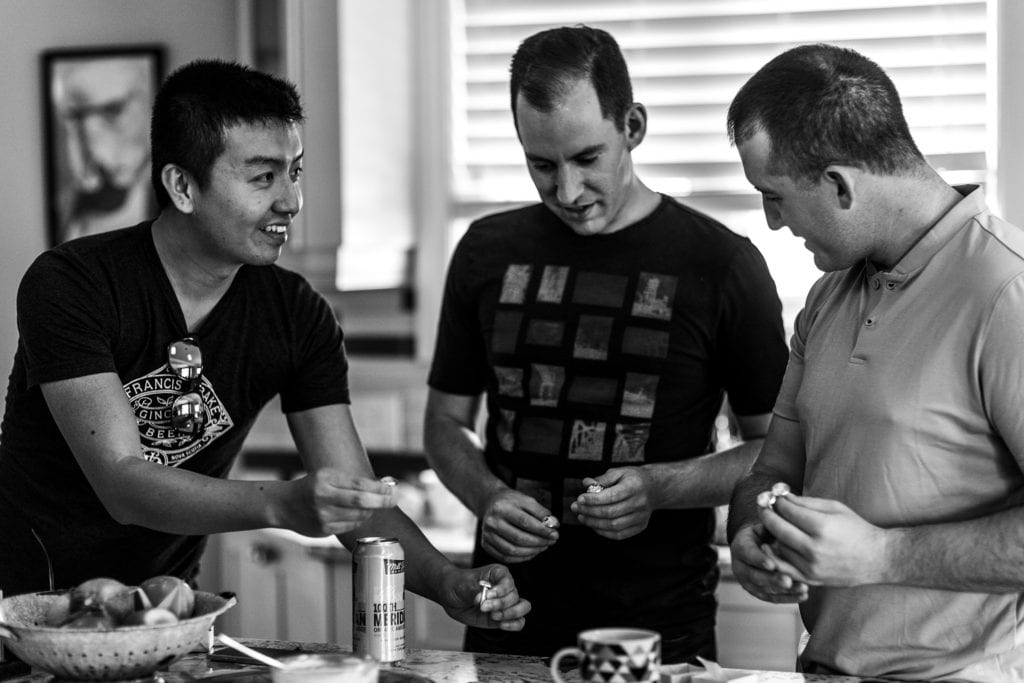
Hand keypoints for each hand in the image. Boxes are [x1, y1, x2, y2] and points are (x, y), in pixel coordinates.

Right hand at [276, 469, 395, 535]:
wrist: (284, 506)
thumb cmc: (312, 487)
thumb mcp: (328, 476)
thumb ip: (353, 481)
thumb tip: (383, 486)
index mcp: (324, 482)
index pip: (359, 485)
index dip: (379, 488)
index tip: (391, 488)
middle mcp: (323, 500)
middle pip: (361, 502)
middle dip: (382, 501)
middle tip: (394, 498)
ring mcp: (323, 518)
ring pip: (358, 516)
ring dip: (370, 510)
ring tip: (372, 504)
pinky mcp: (324, 531)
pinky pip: (350, 526)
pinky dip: (358, 519)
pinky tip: (356, 513)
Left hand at [436, 564, 530, 630]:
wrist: (451, 596)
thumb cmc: (458, 585)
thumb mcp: (463, 585)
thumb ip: (474, 591)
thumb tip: (482, 599)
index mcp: (499, 573)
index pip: (508, 582)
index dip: (500, 591)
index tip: (486, 596)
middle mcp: (506, 587)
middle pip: (515, 596)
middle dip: (500, 604)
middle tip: (483, 607)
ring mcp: (506, 602)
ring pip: (523, 607)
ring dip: (510, 614)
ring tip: (493, 617)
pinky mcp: (503, 616)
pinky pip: (519, 621)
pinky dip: (514, 624)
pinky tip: (501, 625)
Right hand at [479, 489, 557, 562]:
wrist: (491, 502)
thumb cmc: (511, 502)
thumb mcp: (526, 500)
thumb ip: (541, 512)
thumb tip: (553, 526)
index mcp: (502, 507)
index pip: (525, 522)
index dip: (542, 530)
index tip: (555, 534)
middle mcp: (492, 522)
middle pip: (518, 538)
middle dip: (539, 542)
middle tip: (551, 541)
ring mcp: (487, 534)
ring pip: (512, 550)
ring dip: (532, 552)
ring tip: (543, 546)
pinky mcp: (486, 544)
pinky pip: (505, 557)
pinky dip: (521, 558)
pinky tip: (532, 552)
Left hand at [570, 469, 652, 539]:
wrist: (655, 489)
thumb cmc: (633, 479)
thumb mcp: (619, 472)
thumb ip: (602, 479)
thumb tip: (586, 483)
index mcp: (635, 486)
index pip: (612, 496)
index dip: (594, 499)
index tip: (579, 498)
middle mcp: (640, 503)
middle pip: (611, 512)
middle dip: (589, 511)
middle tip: (575, 507)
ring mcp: (641, 517)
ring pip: (614, 526)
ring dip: (593, 523)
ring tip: (581, 516)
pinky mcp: (640, 527)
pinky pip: (619, 534)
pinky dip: (603, 532)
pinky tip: (593, 524)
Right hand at [729, 522, 808, 603]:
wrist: (756, 544)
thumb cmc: (764, 532)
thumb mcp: (764, 524)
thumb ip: (770, 523)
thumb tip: (778, 513)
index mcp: (740, 546)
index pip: (747, 554)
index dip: (759, 559)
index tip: (772, 563)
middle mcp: (740, 566)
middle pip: (755, 576)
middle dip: (772, 579)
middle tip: (788, 581)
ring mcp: (748, 581)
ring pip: (765, 589)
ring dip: (784, 591)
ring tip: (802, 588)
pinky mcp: (758, 591)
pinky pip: (772, 598)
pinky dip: (788, 598)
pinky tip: (803, 595)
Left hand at [764, 494, 891, 586]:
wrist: (877, 559)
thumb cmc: (856, 529)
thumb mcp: (834, 508)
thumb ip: (805, 502)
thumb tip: (780, 495)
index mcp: (822, 527)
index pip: (787, 510)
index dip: (777, 501)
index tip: (772, 495)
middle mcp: (814, 549)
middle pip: (777, 528)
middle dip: (766, 513)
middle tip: (762, 504)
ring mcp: (811, 567)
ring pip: (778, 546)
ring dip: (771, 533)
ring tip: (772, 523)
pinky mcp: (810, 579)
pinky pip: (783, 567)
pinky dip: (774, 554)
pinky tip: (772, 544)